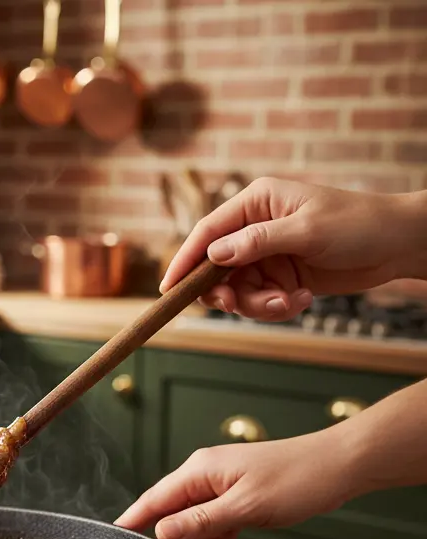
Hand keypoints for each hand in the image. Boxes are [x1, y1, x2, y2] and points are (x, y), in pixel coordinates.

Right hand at [115, 431, 355, 538]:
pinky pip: (220, 522)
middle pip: (175, 515)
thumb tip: (162, 532)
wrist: (340, 466)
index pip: (153, 499)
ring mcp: (222, 485)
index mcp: (199, 470)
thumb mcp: (245, 507)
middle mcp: (205, 475)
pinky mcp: (238, 495)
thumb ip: (200, 521)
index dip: (132, 521)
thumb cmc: (298, 478)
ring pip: (199, 524)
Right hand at [161, 177, 426, 321]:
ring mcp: (266, 254)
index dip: (185, 260)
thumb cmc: (358, 224)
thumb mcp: (307, 231)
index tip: (169, 288)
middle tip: (237, 306)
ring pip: (238, 291)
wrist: (397, 245)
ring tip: (289, 303)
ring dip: (258, 305)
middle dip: (230, 293)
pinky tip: (302, 300)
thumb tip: (214, 254)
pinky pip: (259, 301)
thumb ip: (257, 242)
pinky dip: (276, 308)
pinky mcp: (279, 276)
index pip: (208, 232)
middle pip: (217, 269)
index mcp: (256, 202)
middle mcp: (255, 227)